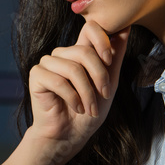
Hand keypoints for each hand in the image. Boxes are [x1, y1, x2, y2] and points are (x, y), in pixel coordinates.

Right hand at [27, 21, 128, 158]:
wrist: (70, 136)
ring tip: (89, 108)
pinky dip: (71, 97)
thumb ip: (115, 57)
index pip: (89, 28)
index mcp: (79, 52)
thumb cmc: (89, 111)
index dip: (102, 39)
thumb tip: (127, 28)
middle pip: (84, 51)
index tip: (110, 60)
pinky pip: (58, 81)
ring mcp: (48, 63)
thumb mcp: (109, 83)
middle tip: (104, 96)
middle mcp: (63, 54)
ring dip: (86, 92)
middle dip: (99, 76)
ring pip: (72, 68)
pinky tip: (76, 107)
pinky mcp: (36, 75)